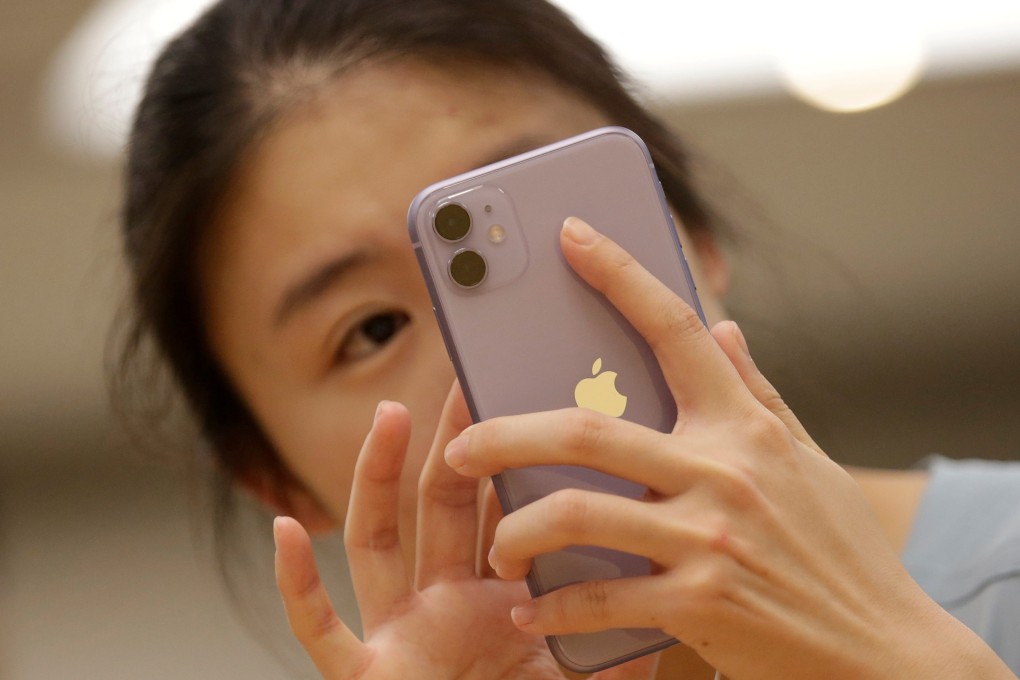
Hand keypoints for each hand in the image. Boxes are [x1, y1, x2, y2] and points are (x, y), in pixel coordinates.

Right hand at [274, 382, 658, 679]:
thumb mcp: (594, 679)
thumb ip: (625, 635)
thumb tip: (666, 584)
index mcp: (500, 600)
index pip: (502, 508)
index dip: (511, 455)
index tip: (530, 400)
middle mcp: (445, 606)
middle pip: (443, 505)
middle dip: (455, 441)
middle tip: (471, 378)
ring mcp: (402, 635)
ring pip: (377, 543)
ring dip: (374, 477)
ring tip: (390, 412)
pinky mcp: (368, 677)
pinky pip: (320, 631)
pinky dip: (296, 586)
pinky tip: (284, 533)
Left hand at [443, 217, 1013, 679]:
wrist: (883, 649)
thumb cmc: (838, 549)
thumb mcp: (805, 459)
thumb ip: (756, 391)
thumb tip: (724, 326)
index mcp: (745, 427)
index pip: (676, 329)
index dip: (620, 274)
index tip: (572, 235)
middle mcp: (723, 471)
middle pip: (585, 428)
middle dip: (504, 433)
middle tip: (461, 447)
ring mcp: (708, 538)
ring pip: (575, 512)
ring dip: (517, 532)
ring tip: (499, 549)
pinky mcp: (699, 603)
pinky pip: (600, 597)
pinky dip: (556, 605)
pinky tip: (535, 606)